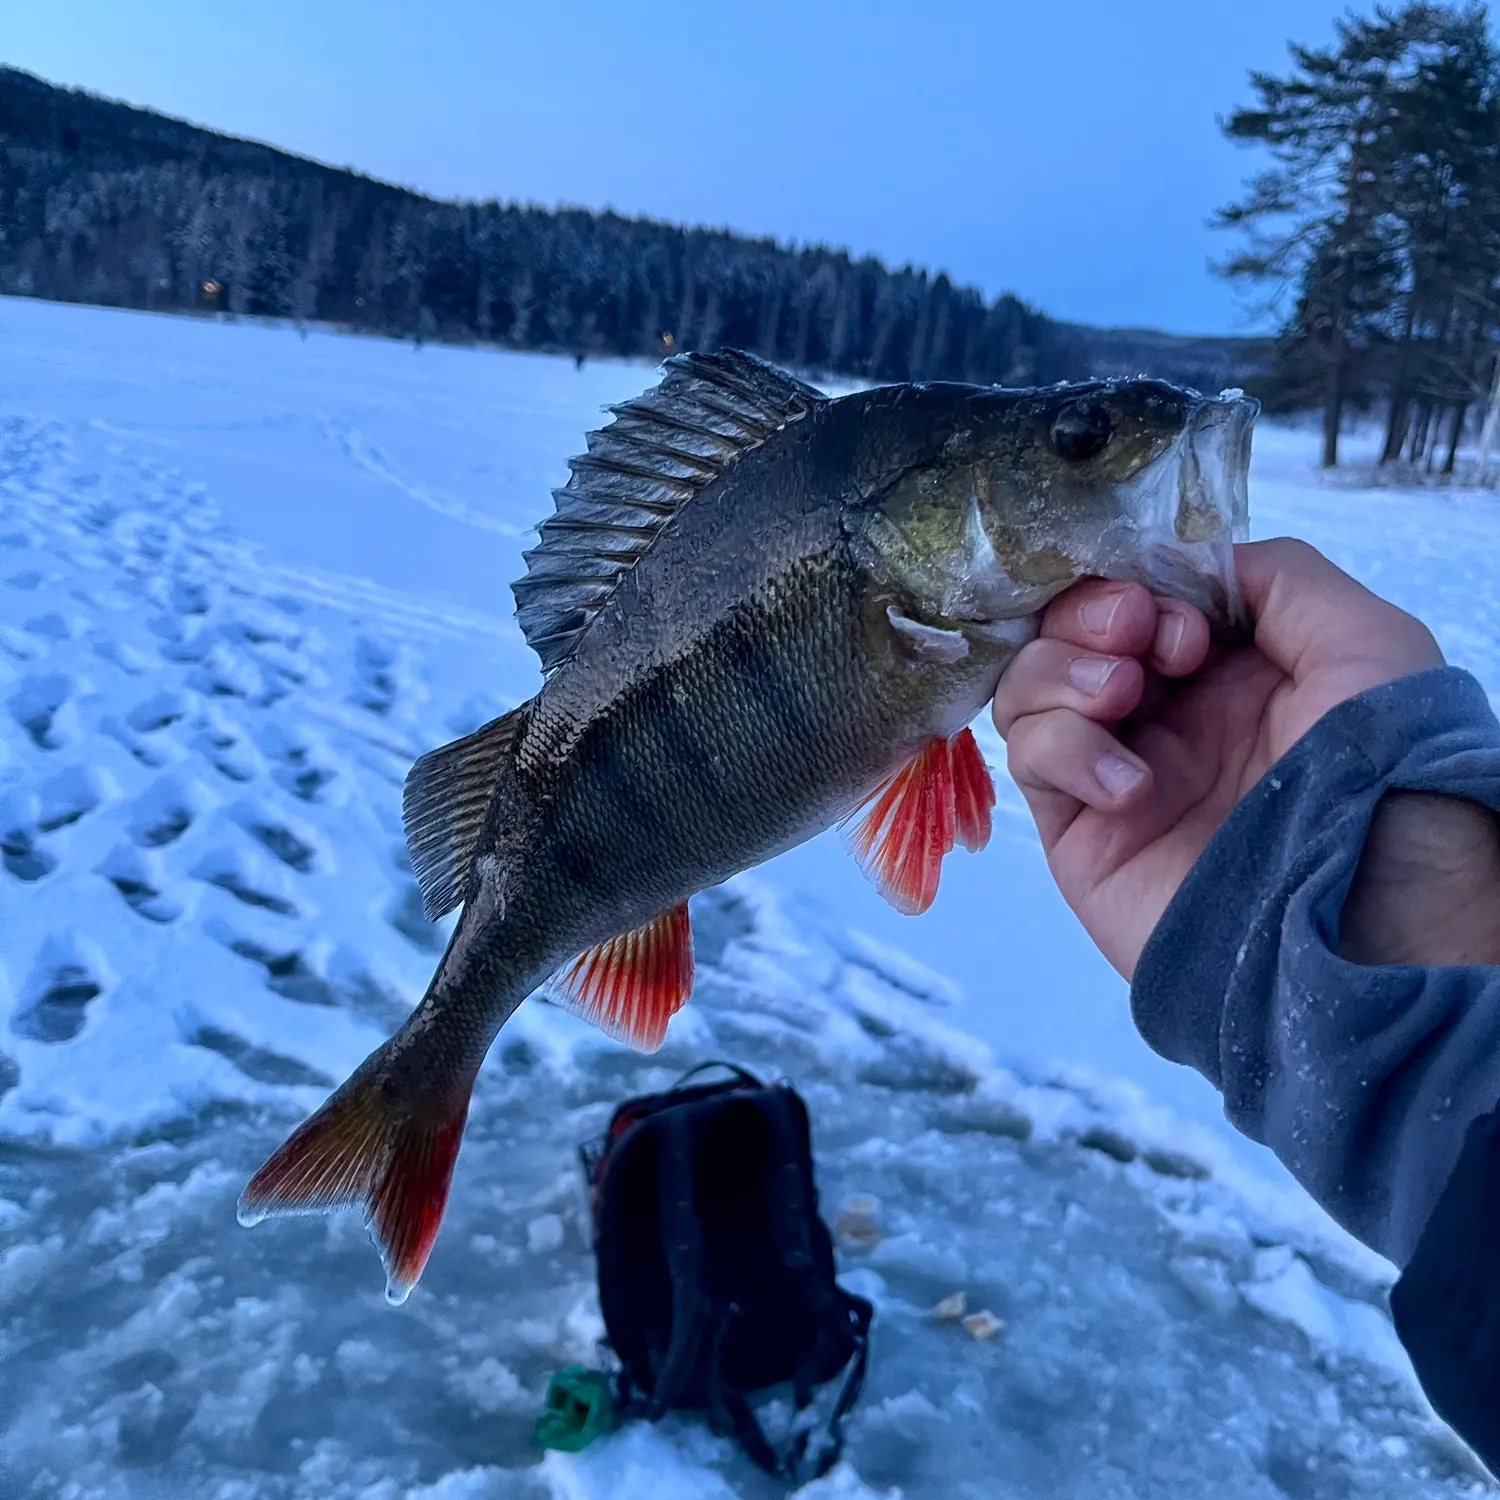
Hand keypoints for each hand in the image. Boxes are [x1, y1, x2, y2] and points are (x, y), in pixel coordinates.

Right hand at [989, 537, 1499, 978]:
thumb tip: (1189, 565)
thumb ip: (1277, 576)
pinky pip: (1029, 761)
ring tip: (1122, 698)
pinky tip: (1129, 787)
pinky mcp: (1079, 831)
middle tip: (1135, 636)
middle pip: (1072, 633)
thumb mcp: (1363, 639)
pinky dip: (1063, 750)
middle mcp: (1170, 719)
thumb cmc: (1377, 770)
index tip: (1182, 620)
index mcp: (1234, 674)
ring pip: (1031, 689)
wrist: (1359, 916)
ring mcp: (1116, 773)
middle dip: (1091, 616)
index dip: (1142, 589)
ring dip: (1063, 672)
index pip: (1142, 600)